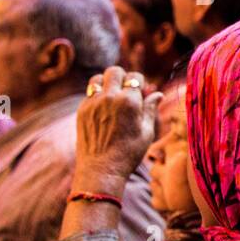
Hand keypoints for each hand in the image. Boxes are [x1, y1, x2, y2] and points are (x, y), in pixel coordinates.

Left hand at [75, 66, 161, 192]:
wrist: (102, 169)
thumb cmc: (129, 152)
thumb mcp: (147, 132)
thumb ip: (150, 109)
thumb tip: (157, 94)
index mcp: (129, 101)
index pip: (134, 76)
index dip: (139, 81)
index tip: (140, 90)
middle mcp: (109, 98)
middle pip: (114, 71)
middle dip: (122, 77)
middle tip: (126, 90)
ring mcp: (93, 103)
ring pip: (97, 78)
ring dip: (106, 83)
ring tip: (112, 96)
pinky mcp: (82, 111)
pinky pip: (89, 93)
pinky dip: (97, 96)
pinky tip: (103, 110)